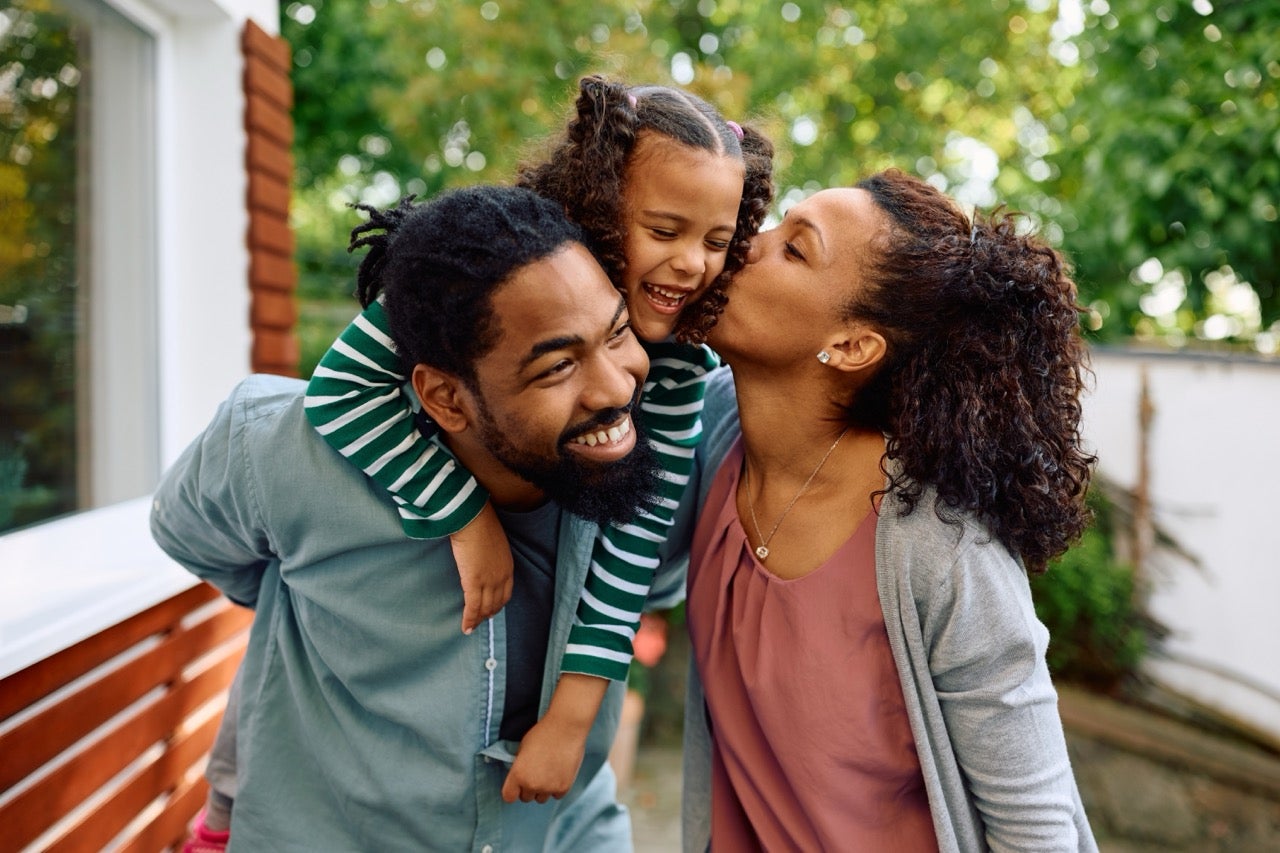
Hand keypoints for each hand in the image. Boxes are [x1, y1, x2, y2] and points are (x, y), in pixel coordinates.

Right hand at [449, 501, 513, 634]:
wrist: (473, 519)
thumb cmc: (480, 524)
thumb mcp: (493, 542)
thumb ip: (490, 555)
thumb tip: (479, 558)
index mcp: (507, 567)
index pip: (505, 593)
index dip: (497, 604)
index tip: (491, 609)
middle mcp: (501, 577)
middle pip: (495, 603)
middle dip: (487, 614)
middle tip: (479, 621)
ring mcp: (488, 581)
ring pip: (484, 608)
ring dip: (477, 619)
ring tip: (471, 627)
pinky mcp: (473, 582)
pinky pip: (472, 607)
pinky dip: (469, 619)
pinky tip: (465, 628)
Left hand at [500, 715, 587, 803]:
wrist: (566, 727)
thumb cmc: (543, 733)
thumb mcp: (522, 748)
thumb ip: (519, 766)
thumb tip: (520, 776)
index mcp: (518, 774)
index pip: (509, 796)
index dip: (513, 791)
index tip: (517, 786)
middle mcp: (532, 784)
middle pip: (526, 797)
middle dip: (529, 788)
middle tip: (536, 773)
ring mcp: (549, 787)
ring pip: (541, 798)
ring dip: (543, 789)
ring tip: (548, 773)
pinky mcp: (564, 787)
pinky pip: (556, 795)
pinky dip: (557, 787)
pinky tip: (559, 773)